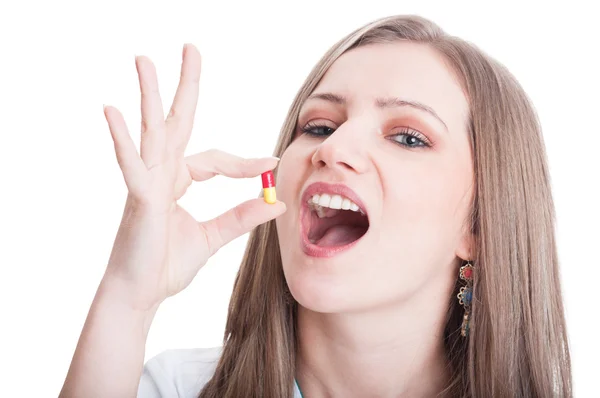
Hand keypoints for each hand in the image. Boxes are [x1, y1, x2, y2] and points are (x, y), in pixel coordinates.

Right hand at [102, 44, 285, 310]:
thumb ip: (242, 217)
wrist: (140, 295)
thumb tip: (277, 204)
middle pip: (177, 122)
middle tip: (191, 48)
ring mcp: (146, 182)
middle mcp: (161, 173)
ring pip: (151, 131)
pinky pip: (130, 165)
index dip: (243, 161)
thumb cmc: (166, 265)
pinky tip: (114, 112)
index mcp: (177, 180)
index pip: (215, 159)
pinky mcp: (137, 198)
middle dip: (185, 86)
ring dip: (149, 94)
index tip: (272, 164)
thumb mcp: (213, 237)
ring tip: (145, 60)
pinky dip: (122, 139)